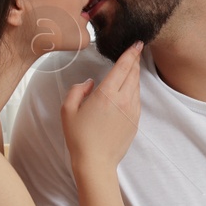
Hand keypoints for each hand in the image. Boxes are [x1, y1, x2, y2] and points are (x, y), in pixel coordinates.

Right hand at [62, 40, 142, 171]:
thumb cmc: (79, 137)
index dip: (131, 53)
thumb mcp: (68, 110)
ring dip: (135, 75)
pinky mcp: (135, 121)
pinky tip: (129, 88)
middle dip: (135, 60)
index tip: (137, 43)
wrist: (96, 162)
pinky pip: (137, 99)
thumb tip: (89, 82)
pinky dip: (135, 90)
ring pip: (137, 86)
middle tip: (136, 50)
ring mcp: (132, 111)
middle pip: (133, 74)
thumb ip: (77, 90)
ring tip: (132, 67)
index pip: (123, 67)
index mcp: (107, 94)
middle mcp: (123, 100)